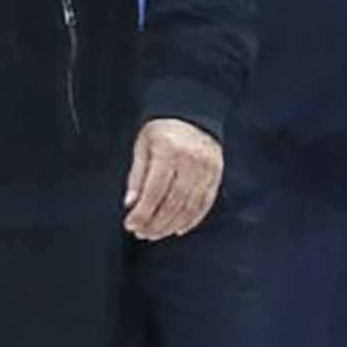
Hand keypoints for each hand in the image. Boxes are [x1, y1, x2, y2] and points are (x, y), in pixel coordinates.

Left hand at [123, 118, 223, 239]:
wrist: (192, 112)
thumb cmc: (161, 130)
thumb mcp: (142, 146)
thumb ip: (137, 176)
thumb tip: (131, 204)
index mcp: (168, 150)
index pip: (155, 191)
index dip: (142, 212)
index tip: (130, 224)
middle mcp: (191, 160)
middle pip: (173, 203)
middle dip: (155, 223)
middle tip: (141, 233)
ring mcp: (207, 169)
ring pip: (189, 207)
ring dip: (170, 225)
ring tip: (155, 233)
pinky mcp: (216, 174)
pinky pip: (205, 204)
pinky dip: (191, 220)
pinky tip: (177, 229)